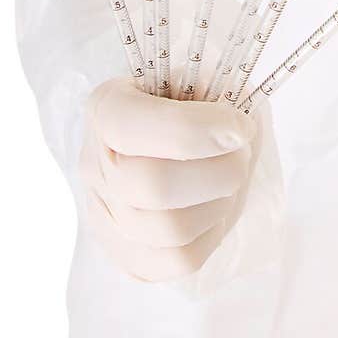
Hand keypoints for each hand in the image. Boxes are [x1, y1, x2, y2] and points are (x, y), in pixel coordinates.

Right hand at [80, 77, 256, 282]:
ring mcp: (106, 217)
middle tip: (242, 153)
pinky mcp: (129, 256)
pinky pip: (178, 263)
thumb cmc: (195, 101)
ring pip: (171, 231)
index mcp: (106, 108)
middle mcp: (95, 165)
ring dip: (220, 202)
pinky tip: (214, 206)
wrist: (184, 137)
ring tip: (229, 179)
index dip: (193, 130)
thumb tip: (239, 125)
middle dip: (218, 170)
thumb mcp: (202, 74)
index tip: (239, 126)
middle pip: (154, 186)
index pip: (129, 125)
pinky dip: (211, 235)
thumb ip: (214, 86)